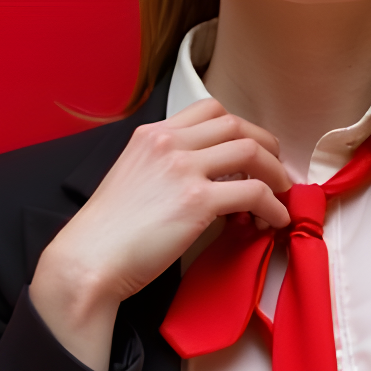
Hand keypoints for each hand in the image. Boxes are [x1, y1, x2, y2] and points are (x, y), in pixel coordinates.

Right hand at [29, 98, 291, 370]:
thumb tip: (206, 179)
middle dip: (266, 147)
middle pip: (237, 125)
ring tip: (281, 196)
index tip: (252, 150)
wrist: (89, 260)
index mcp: (151, 135)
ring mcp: (183, 168)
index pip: (210, 110)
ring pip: (251, 152)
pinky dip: (272, 206)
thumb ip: (165, 166)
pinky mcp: (196, 201)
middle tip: (277, 171)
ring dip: (275, 174)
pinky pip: (253, 193)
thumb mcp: (133, 178)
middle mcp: (168, 142)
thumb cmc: (108, 232)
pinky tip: (274, 221)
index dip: (240, 128)